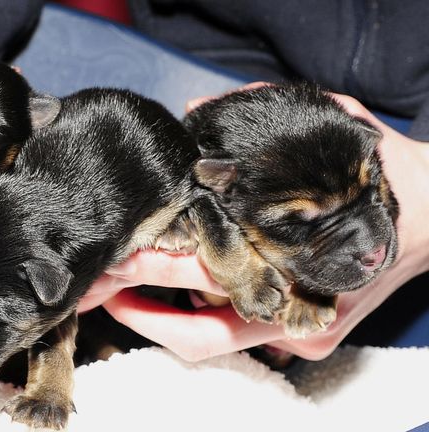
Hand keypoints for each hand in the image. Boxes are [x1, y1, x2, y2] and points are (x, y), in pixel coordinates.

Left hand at [78, 84, 428, 361]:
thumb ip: (270, 114)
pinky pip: (234, 334)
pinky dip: (190, 317)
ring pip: (216, 341)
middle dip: (144, 308)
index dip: (161, 276)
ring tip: (115, 291)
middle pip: (207, 326)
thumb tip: (197, 109)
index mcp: (309, 264)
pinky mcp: (302, 337)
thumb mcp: (338, 129)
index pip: (219, 281)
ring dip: (159, 320)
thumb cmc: (383, 179)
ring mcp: (303, 332)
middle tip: (99, 283)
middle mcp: (304, 312)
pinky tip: (157, 294)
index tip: (118, 262)